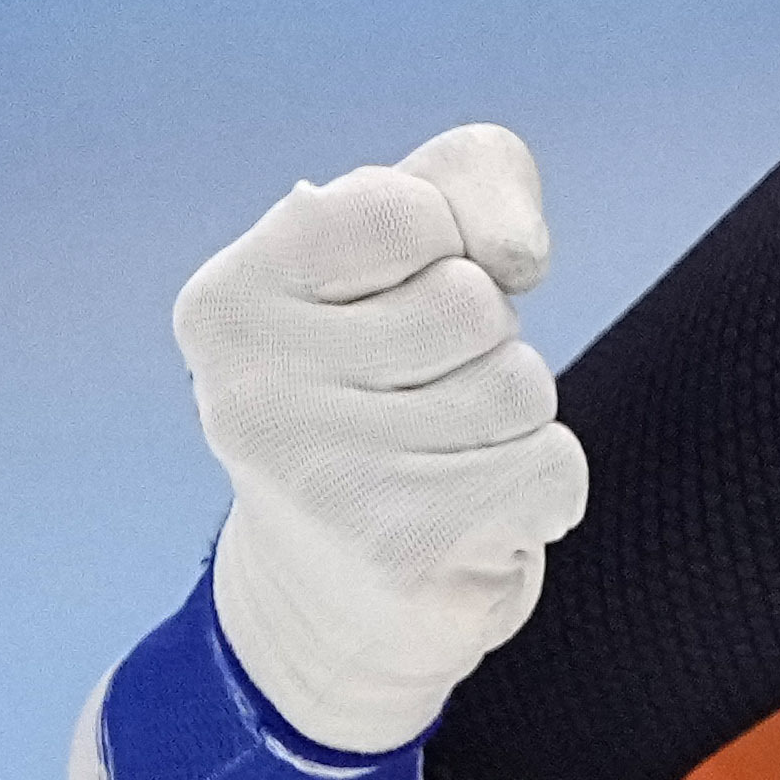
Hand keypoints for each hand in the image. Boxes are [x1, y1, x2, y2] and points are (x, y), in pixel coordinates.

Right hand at [175, 124, 584, 752]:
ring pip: (519, 387)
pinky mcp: (402, 551)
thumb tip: (514, 253)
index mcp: (227, 305)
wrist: (338, 599)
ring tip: (438, 460)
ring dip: (512, 422)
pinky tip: (469, 518)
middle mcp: (248, 394)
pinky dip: (541, 490)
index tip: (401, 299)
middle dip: (484, 345)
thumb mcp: (405, 250)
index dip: (449, 244)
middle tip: (419, 399)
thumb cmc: (382, 385)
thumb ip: (468, 180)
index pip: (407, 210)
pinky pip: (552, 468)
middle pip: (473, 304)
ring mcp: (319, 480)